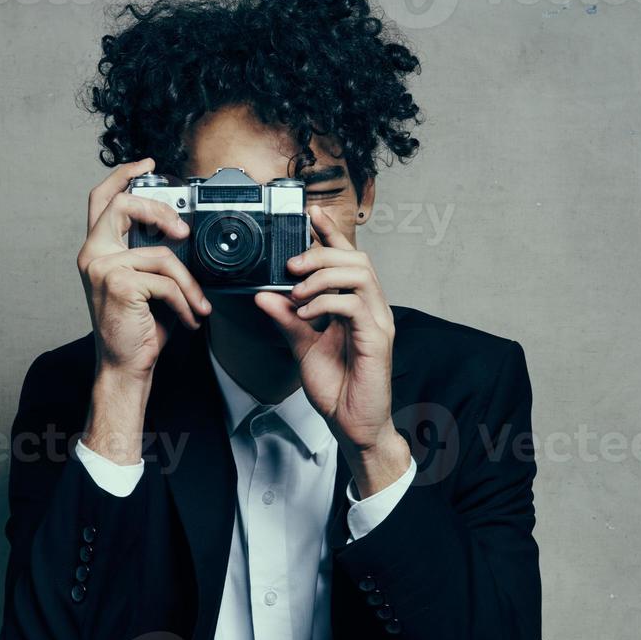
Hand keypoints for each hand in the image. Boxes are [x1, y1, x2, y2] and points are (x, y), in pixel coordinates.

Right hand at [76, 159, 211, 463]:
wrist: (125, 367)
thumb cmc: (138, 328)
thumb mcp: (146, 284)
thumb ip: (153, 255)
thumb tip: (183, 233)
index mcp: (97, 250)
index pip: (102, 199)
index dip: (123, 174)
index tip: (147, 164)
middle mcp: (92, 255)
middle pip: (122, 204)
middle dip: (159, 209)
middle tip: (182, 230)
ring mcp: (102, 268)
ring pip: (160, 255)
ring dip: (188, 284)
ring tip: (197, 306)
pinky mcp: (118, 284)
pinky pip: (165, 281)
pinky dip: (185, 301)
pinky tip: (189, 319)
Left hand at [254, 206, 411, 495]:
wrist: (353, 425)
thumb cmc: (338, 387)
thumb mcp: (302, 347)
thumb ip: (286, 320)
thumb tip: (263, 296)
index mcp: (356, 305)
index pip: (348, 258)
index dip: (331, 233)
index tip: (310, 214)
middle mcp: (371, 308)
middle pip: (356, 257)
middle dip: (320, 253)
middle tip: (290, 267)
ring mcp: (377, 321)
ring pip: (358, 273)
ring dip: (322, 275)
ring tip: (296, 292)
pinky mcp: (376, 338)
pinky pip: (353, 304)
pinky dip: (324, 302)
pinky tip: (305, 313)